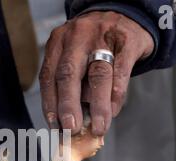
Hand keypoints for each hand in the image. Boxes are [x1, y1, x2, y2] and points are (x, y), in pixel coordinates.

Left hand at [39, 11, 153, 135]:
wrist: (125, 15)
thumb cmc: (95, 44)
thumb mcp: (75, 55)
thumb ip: (71, 84)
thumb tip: (69, 122)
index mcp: (58, 42)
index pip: (48, 76)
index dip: (50, 104)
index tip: (55, 126)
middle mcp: (77, 37)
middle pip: (69, 75)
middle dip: (68, 106)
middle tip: (72, 129)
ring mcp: (102, 37)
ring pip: (97, 75)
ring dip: (97, 106)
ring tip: (98, 127)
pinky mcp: (127, 41)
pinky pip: (121, 71)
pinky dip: (116, 95)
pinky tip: (113, 111)